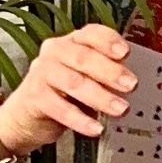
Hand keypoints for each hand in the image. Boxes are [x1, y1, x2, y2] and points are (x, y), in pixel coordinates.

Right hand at [0, 25, 142, 159]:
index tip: (126, 53)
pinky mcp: (34, 96)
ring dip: (100, 97)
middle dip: (110, 72)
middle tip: (131, 85)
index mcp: (72, 42)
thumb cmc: (64, 93)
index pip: (91, 34)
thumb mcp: (87, 79)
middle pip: (83, 57)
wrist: (27, 115)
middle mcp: (54, 52)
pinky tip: (96, 129)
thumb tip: (134, 86)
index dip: (108, 41)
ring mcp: (42, 72)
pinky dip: (80, 120)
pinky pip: (59, 108)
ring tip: (121, 109)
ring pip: (74, 82)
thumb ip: (107, 77)